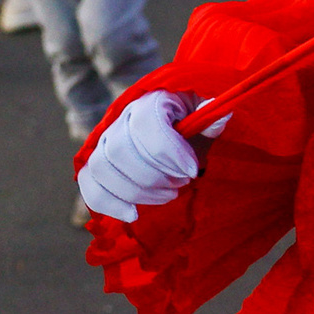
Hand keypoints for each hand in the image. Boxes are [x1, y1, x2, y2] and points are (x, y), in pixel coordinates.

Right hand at [78, 90, 228, 222]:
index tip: (192, 171)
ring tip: (167, 195)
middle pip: (120, 150)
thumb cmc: (194, 119)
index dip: (167, 151)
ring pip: (102, 168)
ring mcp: (104, 139)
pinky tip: (133, 214)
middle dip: (153, 176)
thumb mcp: (207, 115)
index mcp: (151, 99)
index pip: (145, 124)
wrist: (174, 122)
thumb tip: (224, 114)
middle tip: (181, 184)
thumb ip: (212, 118)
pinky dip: (107, 202)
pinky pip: (89, 183)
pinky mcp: (96, 162)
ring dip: (135, 191)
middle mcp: (121, 116)